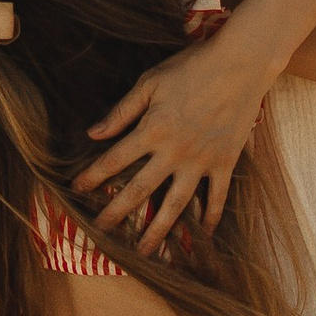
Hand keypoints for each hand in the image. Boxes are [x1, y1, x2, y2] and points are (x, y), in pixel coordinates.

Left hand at [89, 27, 273, 246]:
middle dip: (116, 213)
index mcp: (152, 130)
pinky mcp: (225, 162)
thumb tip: (93, 133)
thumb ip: (122, 111)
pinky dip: (210, 217)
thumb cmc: (192, 67)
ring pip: (176, 204)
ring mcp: (201, 161)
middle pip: (139, 190)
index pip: (114, 160)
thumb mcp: (150, 82)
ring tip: (145, 251)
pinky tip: (201, 235)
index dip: (92, 176)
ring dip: (158, 230)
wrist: (241, 63)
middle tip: (101, 233)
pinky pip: (216, 197)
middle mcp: (174, 152)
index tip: (75, 190)